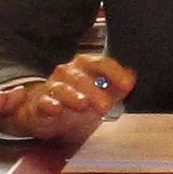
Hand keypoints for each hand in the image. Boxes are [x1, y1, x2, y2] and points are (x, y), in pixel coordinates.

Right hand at [0, 54, 132, 140]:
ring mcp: (52, 87)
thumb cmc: (75, 99)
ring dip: (73, 96)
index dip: (114, 73)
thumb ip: (117, 86)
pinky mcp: (40, 104)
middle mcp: (68, 73)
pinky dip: (49, 104)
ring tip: (82, 104)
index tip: (127, 85)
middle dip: (94, 91)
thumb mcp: (101, 93)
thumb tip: (132, 77)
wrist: (44, 110)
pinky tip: (55, 108)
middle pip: (81, 77)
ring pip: (62, 88)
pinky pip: (43, 102)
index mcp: (85, 66)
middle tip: (106, 106)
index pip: (100, 63)